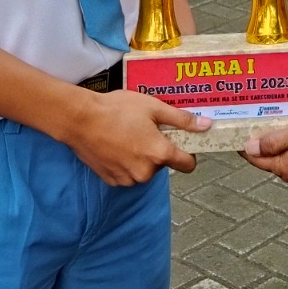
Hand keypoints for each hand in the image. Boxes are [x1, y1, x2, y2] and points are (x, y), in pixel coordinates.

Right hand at [63, 89, 209, 185]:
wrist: (81, 120)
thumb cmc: (118, 110)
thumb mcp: (153, 107)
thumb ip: (182, 119)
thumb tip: (206, 125)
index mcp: (159, 154)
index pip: (188, 164)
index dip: (188, 152)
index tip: (182, 141)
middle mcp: (145, 172)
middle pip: (163, 164)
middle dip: (158, 150)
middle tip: (146, 129)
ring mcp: (127, 179)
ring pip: (144, 170)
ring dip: (141, 157)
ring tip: (128, 135)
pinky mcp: (112, 181)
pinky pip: (127, 174)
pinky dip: (126, 163)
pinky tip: (116, 144)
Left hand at [243, 111, 287, 182]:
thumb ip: (272, 141)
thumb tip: (249, 147)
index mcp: (286, 168)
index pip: (254, 157)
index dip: (241, 142)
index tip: (230, 127)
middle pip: (265, 153)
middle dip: (255, 135)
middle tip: (242, 116)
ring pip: (278, 147)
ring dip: (270, 132)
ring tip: (259, 113)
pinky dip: (283, 131)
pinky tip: (282, 116)